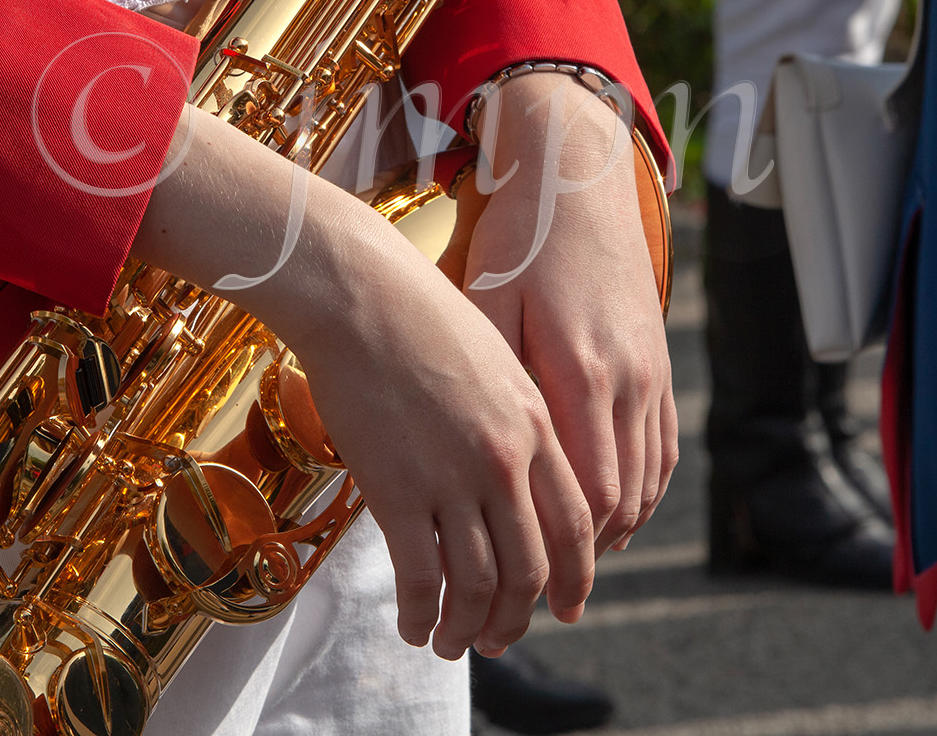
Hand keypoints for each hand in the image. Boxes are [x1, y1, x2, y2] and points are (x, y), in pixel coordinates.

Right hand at [133, 108, 595, 657]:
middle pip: (532, 567)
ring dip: (470, 627)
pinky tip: (412, 624)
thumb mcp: (496, 361)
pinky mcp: (398, 490)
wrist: (360, 293)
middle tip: (502, 639)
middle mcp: (506, 460)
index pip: (575, 524)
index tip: (565, 605)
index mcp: (537, 425)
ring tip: (453, 642)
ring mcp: (453, 477)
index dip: (575, 576)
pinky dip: (421, 613)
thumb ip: (517, 420)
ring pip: (480, 583)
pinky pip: (422, 577)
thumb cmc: (420, 315)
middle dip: (520, 616)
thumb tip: (518, 473)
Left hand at [441, 73, 675, 552]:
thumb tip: (457, 457)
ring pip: (646, 480)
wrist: (580, 175)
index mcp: (577, 374)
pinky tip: (611, 511)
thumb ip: (486, 380)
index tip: (527, 596)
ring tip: (574, 572)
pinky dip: (640, 489)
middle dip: (586, 561)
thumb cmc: (518, 237)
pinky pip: (661, 446)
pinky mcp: (658, 359)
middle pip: (620, 502)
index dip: (561, 556)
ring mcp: (650, 371)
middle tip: (546, 604)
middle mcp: (626, 382)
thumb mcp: (485, 302)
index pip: (586, 495)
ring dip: (614, 531)